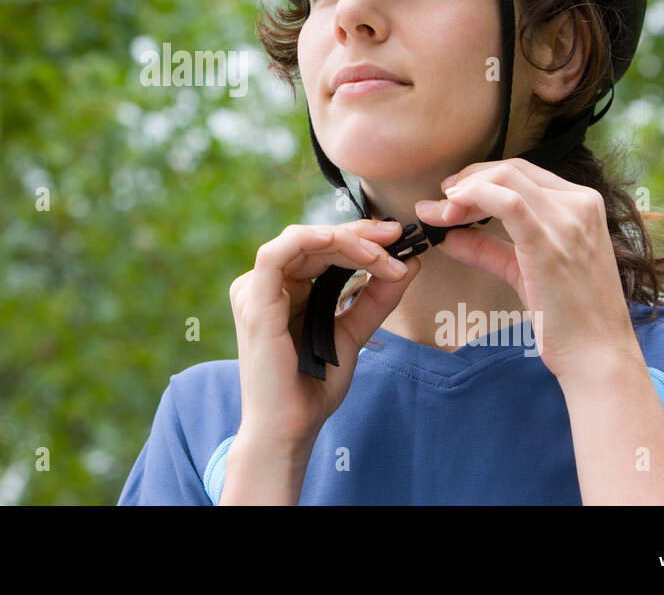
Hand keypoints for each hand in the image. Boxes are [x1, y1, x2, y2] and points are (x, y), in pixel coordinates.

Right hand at [229, 219, 420, 448]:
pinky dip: (310, 240)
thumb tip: (409, 265)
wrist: (290, 427)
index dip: (360, 238)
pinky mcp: (254, 300)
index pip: (322, 249)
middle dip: (359, 236)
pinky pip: (277, 254)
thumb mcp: (353, 333)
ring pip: (300, 241)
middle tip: (397, 239)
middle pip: (314, 240)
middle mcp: (266, 285)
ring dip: (345, 241)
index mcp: (283, 290)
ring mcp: (256, 291)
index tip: (399, 240)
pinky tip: (341, 243)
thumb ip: (376, 299)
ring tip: (381, 255)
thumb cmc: (314, 387)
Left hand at [413, 157, 637, 381]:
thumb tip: (448, 236)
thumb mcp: (525, 271)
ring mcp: (568, 222)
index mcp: (582, 204)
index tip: (452, 197)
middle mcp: (580, 205)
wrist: (598, 356)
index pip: (522, 173)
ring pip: (505, 179)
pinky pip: (508, 203)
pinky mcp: (550, 244)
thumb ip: (489, 249)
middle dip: (467, 181)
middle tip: (440, 205)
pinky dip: (474, 199)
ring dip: (464, 192)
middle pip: (510, 171)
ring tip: (441, 213)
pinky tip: (451, 214)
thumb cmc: (568, 318)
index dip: (480, 179)